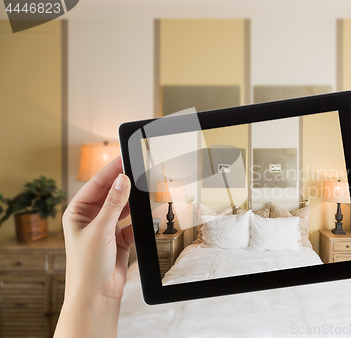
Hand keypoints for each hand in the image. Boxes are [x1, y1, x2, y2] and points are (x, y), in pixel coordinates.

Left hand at [54, 157, 133, 337]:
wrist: (97, 294)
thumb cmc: (87, 266)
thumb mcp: (100, 230)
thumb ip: (114, 204)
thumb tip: (122, 180)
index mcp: (77, 212)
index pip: (96, 184)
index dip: (111, 171)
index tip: (124, 157)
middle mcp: (91, 218)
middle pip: (111, 193)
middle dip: (125, 184)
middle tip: (139, 169)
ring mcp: (106, 227)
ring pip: (124, 207)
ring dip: (134, 201)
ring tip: (147, 189)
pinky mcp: (120, 237)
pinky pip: (133, 222)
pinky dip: (141, 219)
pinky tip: (149, 213)